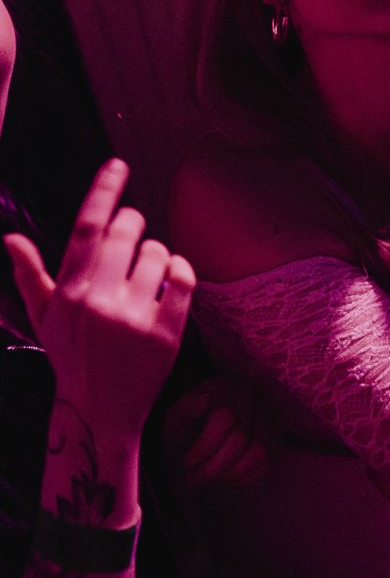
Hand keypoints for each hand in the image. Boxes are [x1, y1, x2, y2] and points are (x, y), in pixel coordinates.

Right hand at [4, 159, 194, 435]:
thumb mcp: (45, 317)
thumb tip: (10, 239)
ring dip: (155, 254)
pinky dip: (180, 270)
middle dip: (132, 225)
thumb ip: (31, 275)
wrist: (99, 412)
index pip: (87, 226)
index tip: (118, 165)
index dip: (103, 190)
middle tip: (130, 236)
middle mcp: (99, 300)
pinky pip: (184, 277)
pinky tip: (170, 280)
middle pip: (125, 232)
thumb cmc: (72, 356)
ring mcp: (133, 316)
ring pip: (158, 252)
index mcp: (69, 291)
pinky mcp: (166, 331)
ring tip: (144, 275)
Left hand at [163, 375, 271, 490]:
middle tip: (195, 476)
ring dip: (230, 473)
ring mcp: (267, 415)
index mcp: (223, 387)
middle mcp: (250, 395)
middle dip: (214, 466)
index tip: (188, 461)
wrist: (194, 445)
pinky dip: (245, 475)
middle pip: (240, 438)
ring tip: (211, 476)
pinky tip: (227, 475)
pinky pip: (269, 461)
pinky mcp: (276, 436)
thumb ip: (185, 410)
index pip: (225, 416)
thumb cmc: (184, 432)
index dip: (205, 444)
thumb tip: (202, 401)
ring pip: (259, 452)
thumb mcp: (174, 421)